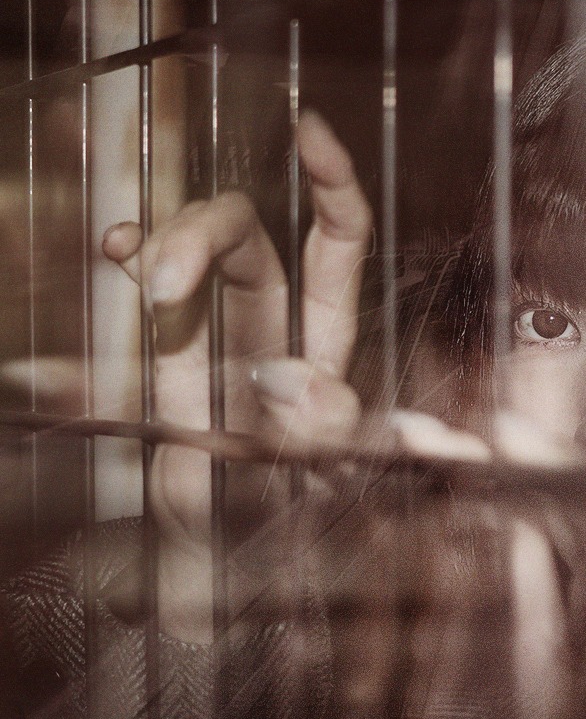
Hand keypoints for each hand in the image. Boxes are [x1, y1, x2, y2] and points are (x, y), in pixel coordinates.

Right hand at [98, 112, 371, 641]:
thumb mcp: (320, 492)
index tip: (310, 130)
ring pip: (195, 258)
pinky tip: (115, 251)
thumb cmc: (285, 542)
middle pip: (250, 241)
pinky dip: (132, 263)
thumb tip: (289, 374)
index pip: (337, 249)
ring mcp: (217, 343)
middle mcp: (275, 335)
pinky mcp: (165, 363)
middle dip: (203, 231)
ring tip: (134, 270)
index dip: (331, 187)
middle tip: (155, 277)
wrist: (220, 587)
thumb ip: (316, 439)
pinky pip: (152, 297)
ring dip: (162, 247)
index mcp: (328, 353)